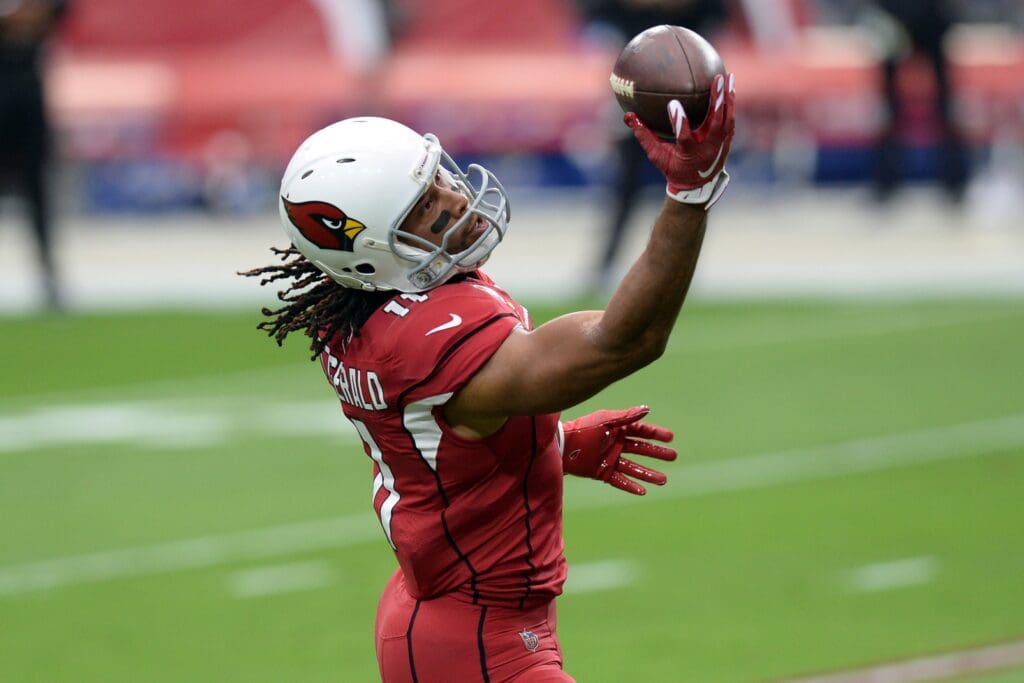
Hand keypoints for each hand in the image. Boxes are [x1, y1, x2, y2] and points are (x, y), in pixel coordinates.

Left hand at [561, 406, 676, 495]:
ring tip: (664, 480)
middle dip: (657, 453)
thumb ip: (626, 416)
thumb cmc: (583, 428)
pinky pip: (620, 481)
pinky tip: (643, 491)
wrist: (562, 445)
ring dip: (648, 474)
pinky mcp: (602, 473)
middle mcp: (616, 445)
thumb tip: (647, 409)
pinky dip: (631, 486)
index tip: (670, 437)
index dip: (656, 434)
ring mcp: (610, 459)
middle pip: (642, 450)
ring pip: (634, 468)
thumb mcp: (605, 420)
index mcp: (618, 429)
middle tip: (673, 456)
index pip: (641, 432)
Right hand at [624, 72, 735, 207]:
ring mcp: (720, 144)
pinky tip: (730, 87)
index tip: (672, 104)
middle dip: (717, 101)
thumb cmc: (673, 168)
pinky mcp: (726, 140)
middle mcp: (708, 148)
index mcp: (689, 153)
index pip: (684, 136)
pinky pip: (730, 119)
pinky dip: (731, 104)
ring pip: (727, 118)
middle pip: (716, 122)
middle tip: (716, 79)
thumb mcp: (656, 155)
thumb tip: (628, 116)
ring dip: (729, 97)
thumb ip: (643, 136)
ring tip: (728, 76)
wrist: (697, 185)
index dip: (679, 121)